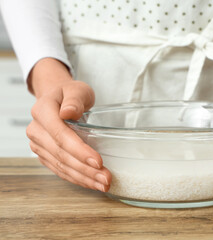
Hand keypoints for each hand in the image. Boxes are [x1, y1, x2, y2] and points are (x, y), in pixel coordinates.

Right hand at [26, 58, 110, 191]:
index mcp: (42, 111)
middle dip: (86, 169)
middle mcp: (36, 130)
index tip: (98, 162)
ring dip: (84, 178)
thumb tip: (68, 112)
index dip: (79, 151)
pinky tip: (92, 183)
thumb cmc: (70, 94)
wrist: (59, 99)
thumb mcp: (76, 89)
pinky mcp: (45, 155)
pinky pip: (60, 170)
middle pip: (62, 154)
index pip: (61, 135)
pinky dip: (77, 179)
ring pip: (61, 166)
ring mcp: (39, 145)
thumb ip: (74, 100)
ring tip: (103, 184)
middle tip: (106, 178)